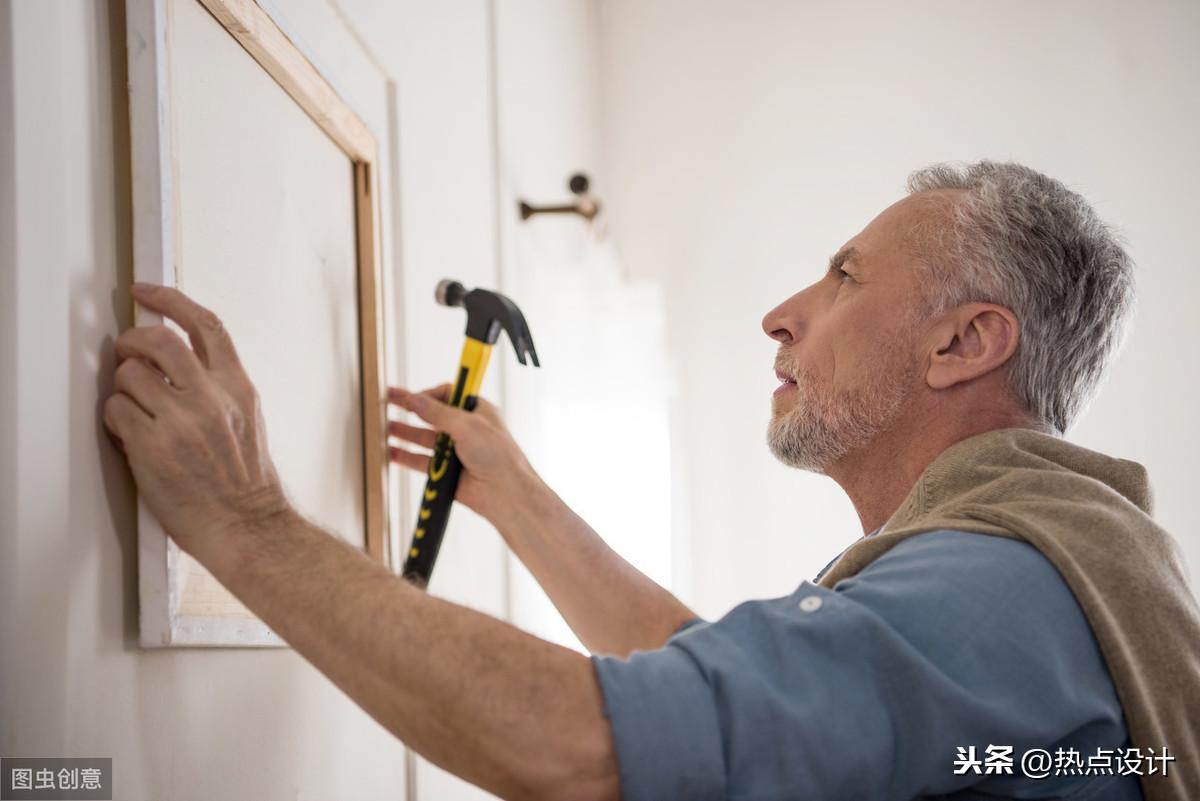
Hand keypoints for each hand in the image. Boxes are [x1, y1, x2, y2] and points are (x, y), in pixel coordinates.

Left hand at [103, 283, 291, 553]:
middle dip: (132, 340)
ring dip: (123, 389)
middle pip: (159, 339)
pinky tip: (131, 435)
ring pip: (129, 375)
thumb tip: (178, 362)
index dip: (170, 300)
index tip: (147, 292)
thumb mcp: (248, 420)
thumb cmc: (247, 484)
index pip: (205, 325)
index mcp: (238, 388)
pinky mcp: (154, 447)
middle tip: (126, 352)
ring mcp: (182, 422)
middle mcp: (211, 398)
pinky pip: (116, 412)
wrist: (247, 526)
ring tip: (134, 410)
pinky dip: (116, 420)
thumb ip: (218, 387)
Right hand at [387, 385, 539, 524]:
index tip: (411, 396)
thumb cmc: (499, 456)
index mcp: (477, 411)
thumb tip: (417, 399)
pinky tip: (393, 452)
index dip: (428, 394)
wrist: (505, 492)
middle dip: (409, 409)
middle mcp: (466, 430)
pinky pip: (423, 461)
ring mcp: (456, 451)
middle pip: (432, 416)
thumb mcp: (467, 425)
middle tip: (388, 401)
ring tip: (385, 427)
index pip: (448, 395)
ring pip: (424, 439)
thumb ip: (437, 413)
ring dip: (405, 433)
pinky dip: (407, 457)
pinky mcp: (448, 471)